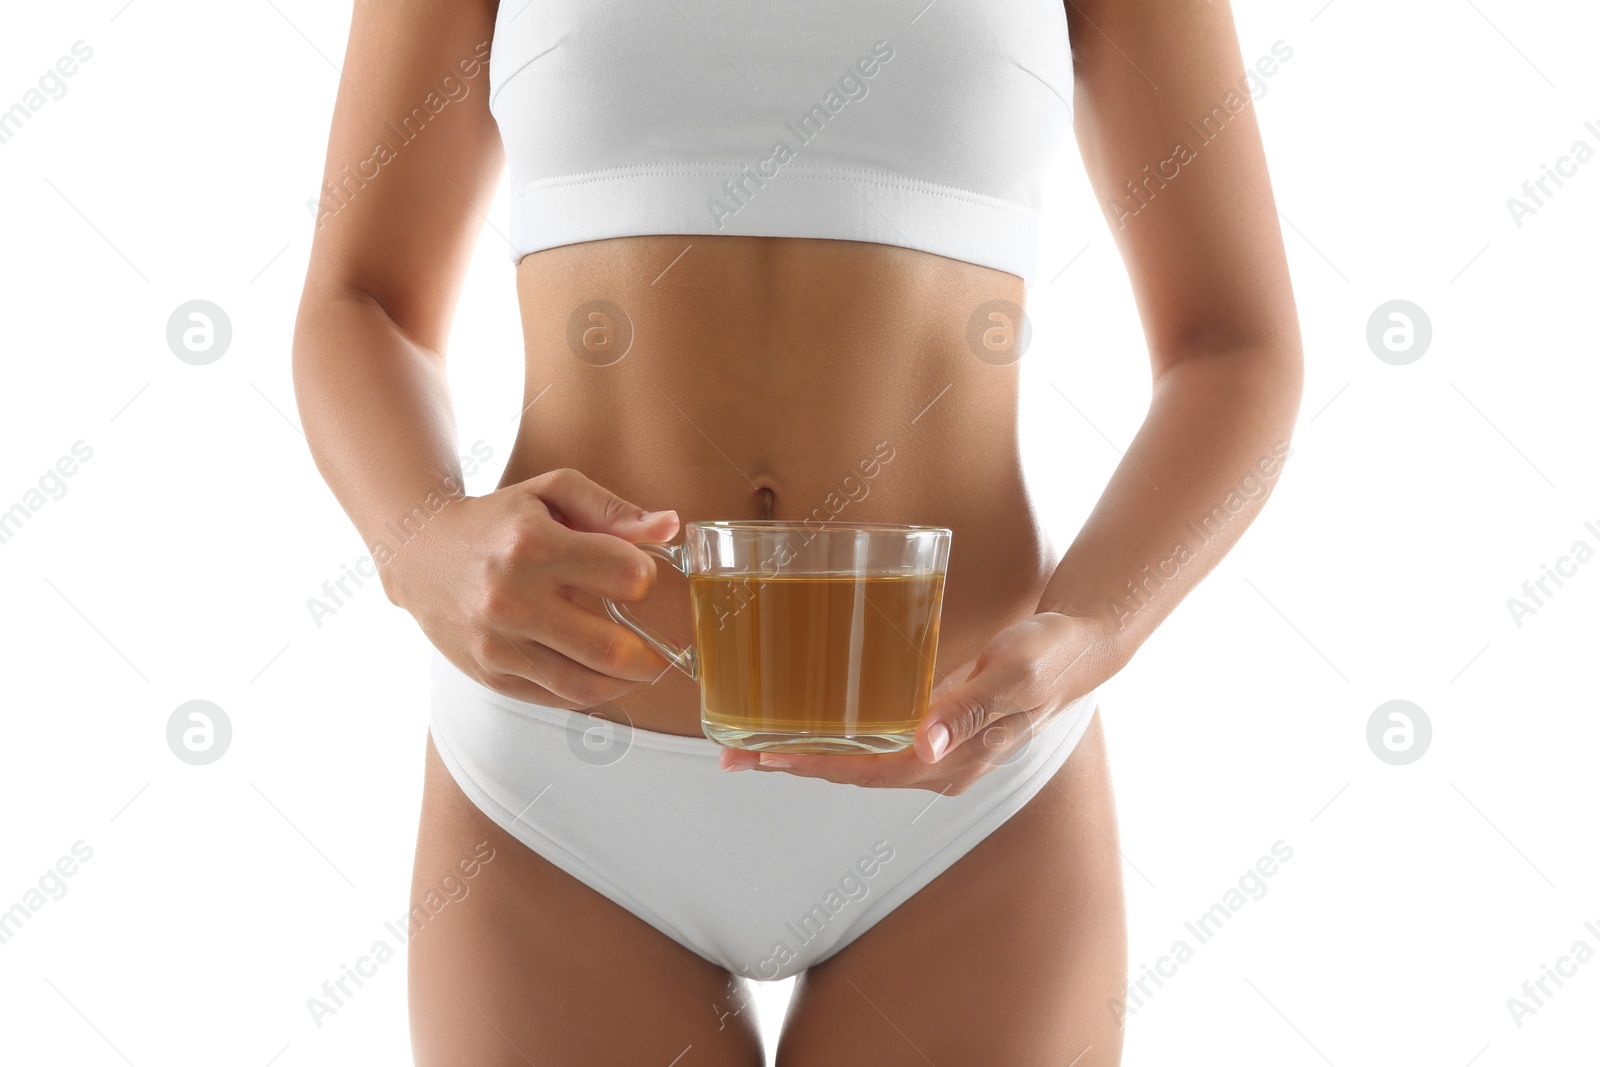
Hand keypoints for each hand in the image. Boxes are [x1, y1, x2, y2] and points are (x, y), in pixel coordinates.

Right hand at [385, 467, 681, 708]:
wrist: (419, 552)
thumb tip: (671, 526)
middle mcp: (512, 598)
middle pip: (612, 648)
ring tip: (636, 669)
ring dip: (626, 683)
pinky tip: (599, 675)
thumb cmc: (499, 519)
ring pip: (586, 685)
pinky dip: (589, 692)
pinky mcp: (489, 673)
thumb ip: (613, 509)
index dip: (643, 577)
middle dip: (652, 654)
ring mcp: (498, 643)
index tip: (637, 577)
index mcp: (534, 545)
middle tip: (661, 650)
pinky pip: (556, 698)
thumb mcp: (552, 493)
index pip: (625, 576)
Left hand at [717, 612, 1110, 792]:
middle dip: (794, 766)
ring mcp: (939, 752)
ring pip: (861, 763)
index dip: (815, 766)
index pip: (870, 772)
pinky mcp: (936, 731)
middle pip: (854, 774)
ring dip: (808, 756)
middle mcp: (942, 765)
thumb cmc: (1047, 653)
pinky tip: (809, 725)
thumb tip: (924, 743)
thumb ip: (969, 706)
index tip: (765, 756)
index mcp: (957, 757)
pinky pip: (876, 744)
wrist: (1080, 647)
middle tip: (732, 753)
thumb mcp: (1013, 671)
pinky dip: (837, 739)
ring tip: (753, 745)